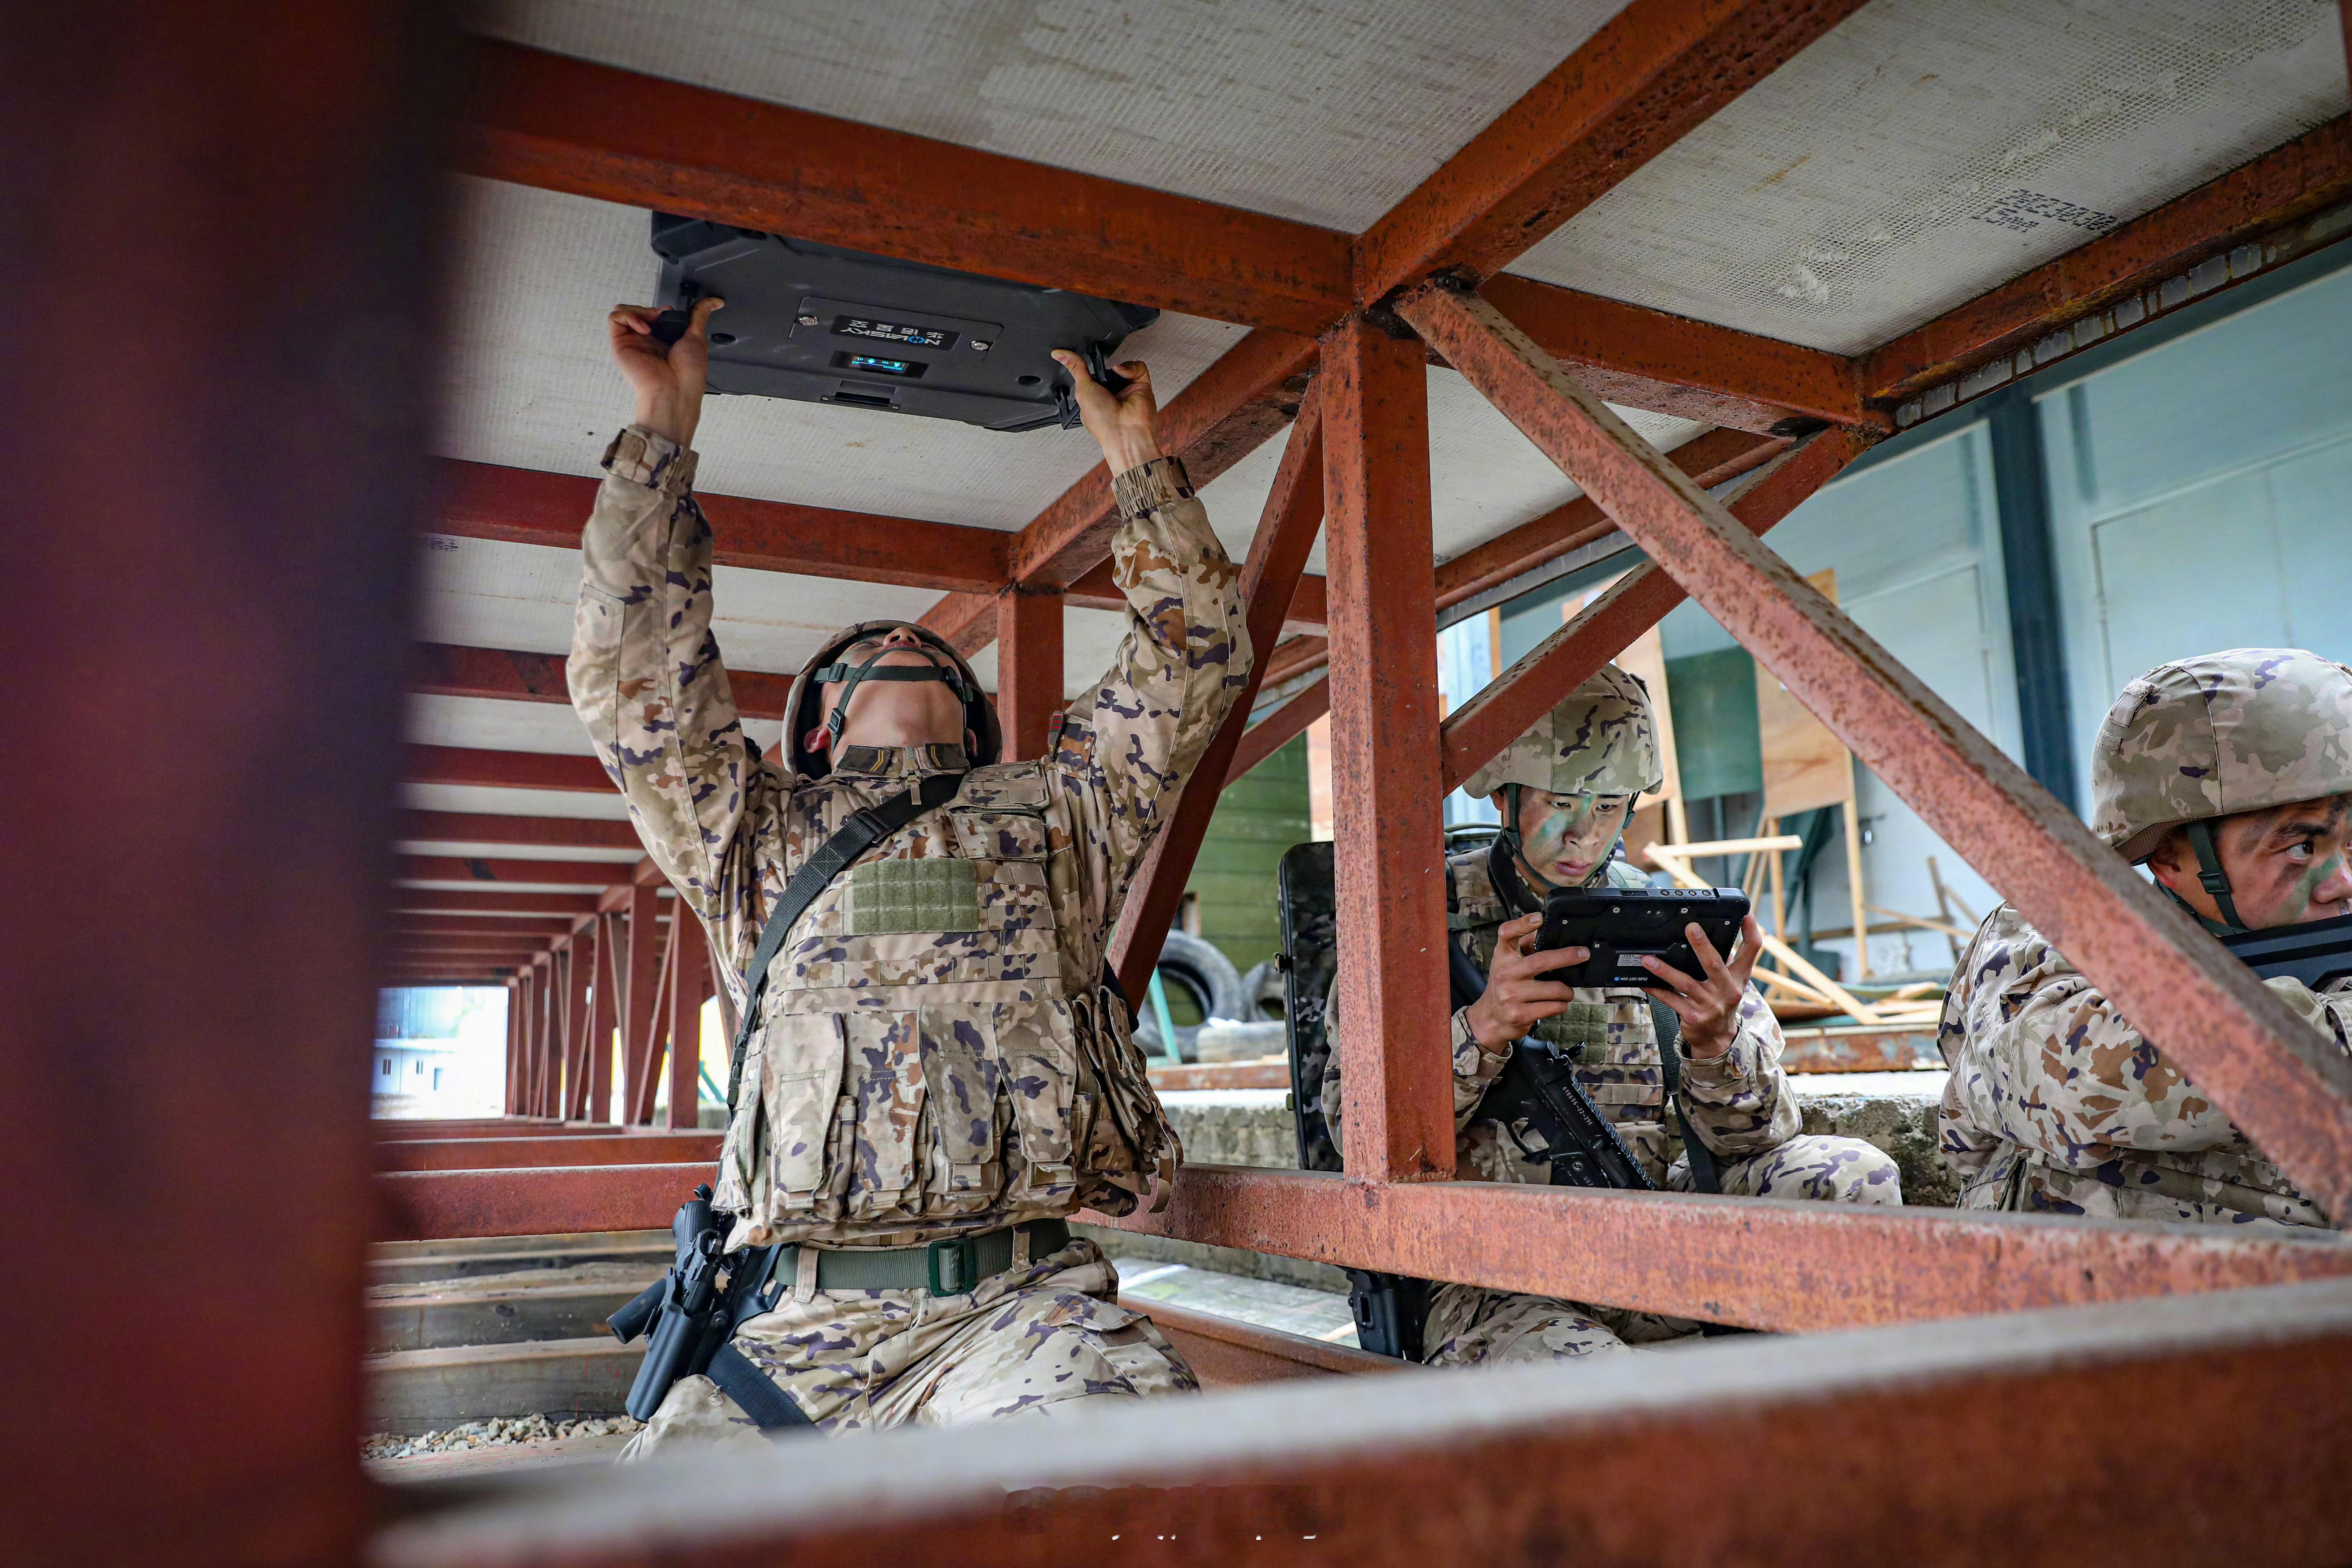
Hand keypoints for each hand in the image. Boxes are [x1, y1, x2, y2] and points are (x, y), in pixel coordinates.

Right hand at [608, 297, 723, 446]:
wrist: (675, 390)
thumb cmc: (688, 373)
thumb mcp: (697, 337)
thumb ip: (700, 316)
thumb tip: (714, 302)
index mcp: (662, 340)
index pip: (654, 314)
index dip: (660, 310)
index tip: (670, 313)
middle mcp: (646, 341)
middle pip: (638, 310)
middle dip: (650, 309)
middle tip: (661, 318)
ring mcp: (632, 342)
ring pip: (624, 311)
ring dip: (639, 310)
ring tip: (652, 323)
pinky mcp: (620, 344)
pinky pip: (615, 319)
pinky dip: (629, 316)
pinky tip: (644, 328)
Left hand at [1052, 350, 1160, 472]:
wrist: (1126, 431)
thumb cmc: (1103, 422)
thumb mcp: (1082, 391)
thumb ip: (1075, 369)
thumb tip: (1060, 354)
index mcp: (1095, 398)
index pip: (1092, 375)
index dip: (1088, 367)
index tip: (1082, 358)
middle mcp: (1112, 393)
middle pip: (1108, 368)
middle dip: (1104, 368)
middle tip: (1101, 373)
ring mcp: (1127, 389)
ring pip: (1124, 365)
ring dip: (1117, 368)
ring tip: (1114, 377)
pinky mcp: (1141, 385)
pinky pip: (1138, 367)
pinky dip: (1130, 368)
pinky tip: (1122, 374)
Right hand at [1464, 913, 1587, 1049]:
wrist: (1491, 1018)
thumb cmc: (1506, 984)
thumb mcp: (1509, 962)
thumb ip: (1526, 945)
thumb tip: (1547, 928)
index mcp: (1503, 956)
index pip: (1507, 934)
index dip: (1522, 924)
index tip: (1539, 918)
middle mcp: (1505, 974)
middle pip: (1540, 961)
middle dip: (1566, 956)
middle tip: (1584, 954)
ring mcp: (1511, 995)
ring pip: (1554, 989)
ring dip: (1567, 991)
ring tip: (1566, 992)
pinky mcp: (1520, 1014)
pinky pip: (1554, 1007)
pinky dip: (1562, 1005)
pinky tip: (1558, 1004)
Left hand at [1641, 915, 1762, 1059]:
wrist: (1717, 1038)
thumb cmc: (1721, 1001)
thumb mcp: (1730, 982)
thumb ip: (1724, 961)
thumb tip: (1708, 934)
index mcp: (1739, 977)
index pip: (1751, 951)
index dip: (1750, 932)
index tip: (1746, 915)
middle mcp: (1727, 990)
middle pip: (1715, 963)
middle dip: (1702, 945)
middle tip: (1691, 928)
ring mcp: (1710, 1004)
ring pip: (1686, 983)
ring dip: (1665, 970)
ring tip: (1649, 958)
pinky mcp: (1693, 1016)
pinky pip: (1671, 1000)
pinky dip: (1656, 989)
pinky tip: (1644, 980)